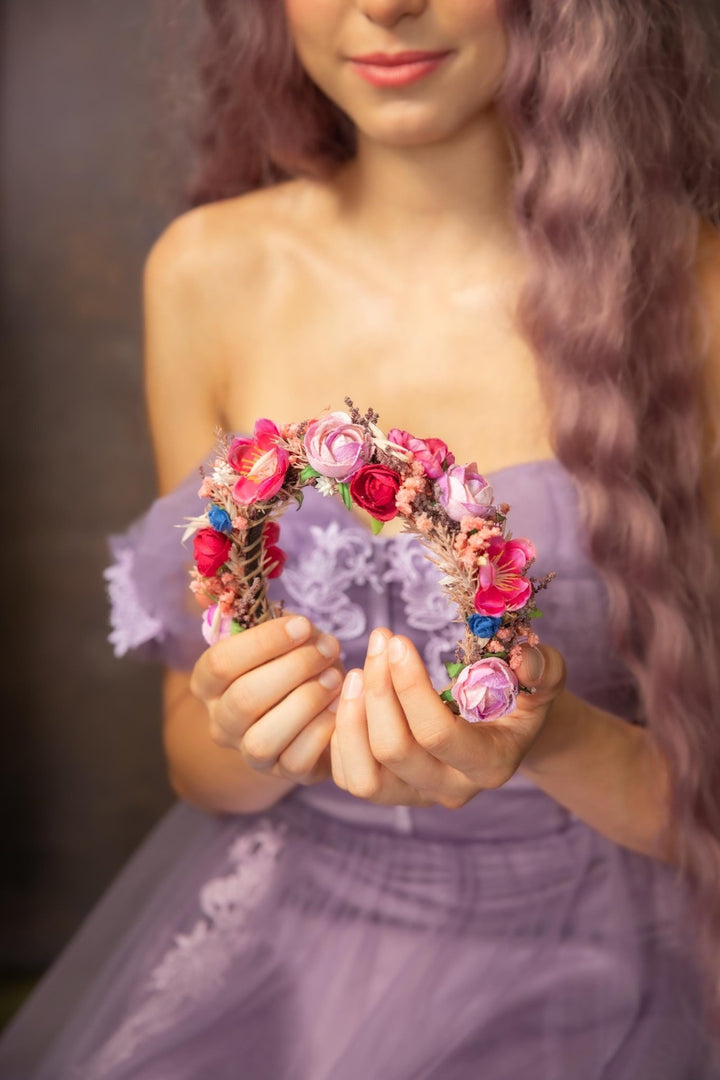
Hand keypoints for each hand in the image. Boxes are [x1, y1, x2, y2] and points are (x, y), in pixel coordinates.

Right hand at [189, 614, 343, 785]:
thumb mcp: (277, 634)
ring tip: (336, 678)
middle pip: (244, 699)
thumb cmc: (291, 660)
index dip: (264, 642)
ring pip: (263, 738)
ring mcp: (249, 753)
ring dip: (306, 702)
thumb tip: (271, 605)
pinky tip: (341, 706)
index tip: (304, 625)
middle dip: (293, 669)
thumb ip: (267, 617)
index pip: (220, 663)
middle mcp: (220, 722)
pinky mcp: (283, 773)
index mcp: (208, 683)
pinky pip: (296, 762)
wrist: (310, 707)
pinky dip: (321, 732)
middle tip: (329, 648)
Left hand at [330, 628, 565, 807]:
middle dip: (378, 691)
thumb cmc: (520, 695)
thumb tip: (526, 661)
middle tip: (378, 642)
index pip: (437, 734)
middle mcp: (451, 790)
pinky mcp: (389, 792)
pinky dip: (341, 736)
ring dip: (352, 718)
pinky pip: (348, 777)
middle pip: (394, 751)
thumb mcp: (544, 678)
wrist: (504, 726)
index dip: (410, 686)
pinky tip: (352, 695)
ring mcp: (417, 796)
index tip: (397, 641)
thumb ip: (544, 668)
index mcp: (490, 764)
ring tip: (356, 671)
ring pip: (363, 777)